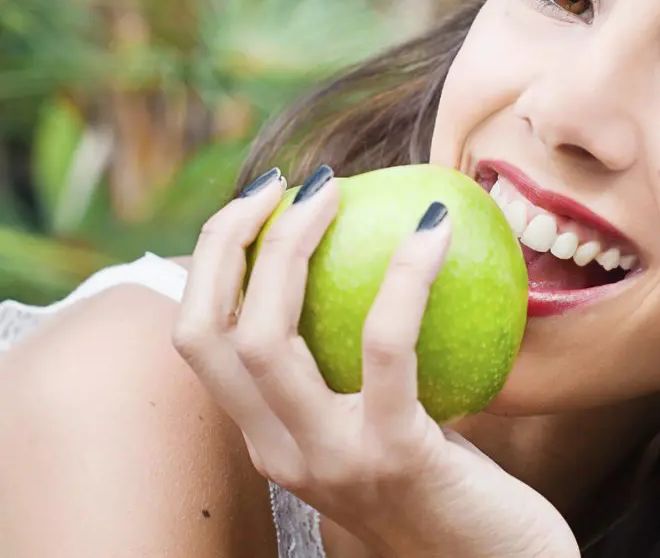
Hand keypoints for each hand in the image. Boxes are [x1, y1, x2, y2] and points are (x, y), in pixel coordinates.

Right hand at [172, 166, 579, 557]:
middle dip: (230, 240)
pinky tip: (435, 228)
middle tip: (287, 181)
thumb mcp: (386, 422)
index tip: (258, 201)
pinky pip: (385, 346)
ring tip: (333, 189)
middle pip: (213, 332)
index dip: (211, 260)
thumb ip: (361, 366)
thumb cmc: (452, 485)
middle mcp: (281, 453)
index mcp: (270, 439)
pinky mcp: (394, 456)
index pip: (200, 340)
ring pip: (267, 339)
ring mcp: (329, 459)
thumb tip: (377, 256)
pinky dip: (404, 276)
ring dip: (290, 246)